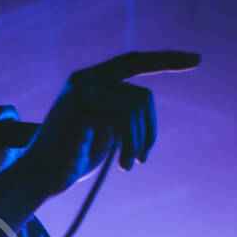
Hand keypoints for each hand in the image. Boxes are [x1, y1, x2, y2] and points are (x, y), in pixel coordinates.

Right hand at [14, 50, 199, 195]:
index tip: (197, 60)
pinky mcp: (80, 107)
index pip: (134, 62)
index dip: (165, 59)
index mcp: (90, 82)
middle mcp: (85, 80)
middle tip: (144, 158)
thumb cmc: (70, 160)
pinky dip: (130, 145)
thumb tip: (143, 108)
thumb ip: (120, 116)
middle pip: (141, 94)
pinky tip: (122, 165)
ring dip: (138, 142)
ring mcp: (81, 91)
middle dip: (150, 129)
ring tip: (129, 165)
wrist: (39, 176)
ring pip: (135, 107)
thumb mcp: (103, 134)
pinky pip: (123, 119)